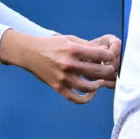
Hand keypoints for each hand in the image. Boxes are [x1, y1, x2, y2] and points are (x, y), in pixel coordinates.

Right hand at [3, 32, 118, 103]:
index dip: (109, 56)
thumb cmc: (52, 44)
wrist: (29, 52)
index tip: (110, 57)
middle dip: (108, 70)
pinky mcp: (58, 87)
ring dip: (99, 85)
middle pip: (98, 71)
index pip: (100, 54)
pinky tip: (92, 93)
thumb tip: (105, 54)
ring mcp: (63, 78)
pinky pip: (76, 98)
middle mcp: (69, 64)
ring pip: (89, 87)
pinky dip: (87, 98)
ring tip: (100, 81)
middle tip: (110, 70)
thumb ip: (87, 46)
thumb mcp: (69, 39)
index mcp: (73, 50)